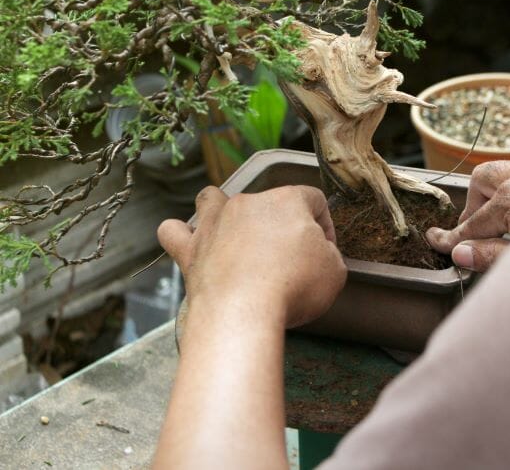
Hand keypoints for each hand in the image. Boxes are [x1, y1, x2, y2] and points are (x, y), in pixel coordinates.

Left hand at [157, 185, 346, 327]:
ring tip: (231, 232)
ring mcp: (215, 223)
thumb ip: (329, 254)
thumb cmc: (292, 287)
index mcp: (287, 201)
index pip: (313, 200)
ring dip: (220, 210)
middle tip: (288, 258)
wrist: (243, 311)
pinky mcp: (190, 249)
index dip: (324, 226)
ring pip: (212, 199)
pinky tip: (189, 243)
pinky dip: (181, 235)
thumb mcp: (334, 272)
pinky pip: (174, 231)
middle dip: (279, 226)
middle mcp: (248, 203)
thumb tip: (320, 253)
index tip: (324, 251)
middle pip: (266, 202)